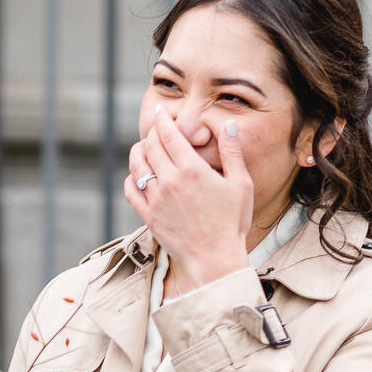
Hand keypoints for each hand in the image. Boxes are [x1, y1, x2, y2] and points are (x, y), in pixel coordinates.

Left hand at [124, 107, 253, 290]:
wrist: (216, 259)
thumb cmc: (233, 223)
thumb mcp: (241, 185)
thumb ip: (232, 153)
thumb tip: (228, 126)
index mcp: (192, 170)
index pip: (168, 135)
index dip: (162, 120)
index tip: (161, 112)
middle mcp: (170, 181)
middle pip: (150, 146)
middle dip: (151, 134)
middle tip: (156, 131)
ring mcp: (156, 199)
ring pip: (136, 165)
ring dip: (137, 152)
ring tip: (143, 148)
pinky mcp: (148, 216)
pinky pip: (130, 190)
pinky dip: (131, 177)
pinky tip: (138, 175)